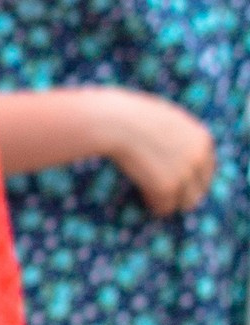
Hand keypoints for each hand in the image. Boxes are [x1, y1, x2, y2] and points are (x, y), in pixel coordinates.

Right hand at [96, 88, 217, 215]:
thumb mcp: (167, 121)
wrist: (117, 123)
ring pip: (184, 203)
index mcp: (202, 140)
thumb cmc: (132, 117)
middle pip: (199, 190)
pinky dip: (152, 204)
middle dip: (181, 194)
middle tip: (162, 194)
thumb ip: (179, 138)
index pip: (206, 170)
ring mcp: (184, 173)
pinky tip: (141, 194)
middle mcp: (199, 158)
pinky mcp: (167, 187)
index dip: (190, 179)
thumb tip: (175, 156)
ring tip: (150, 196)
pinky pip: (164, 207)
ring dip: (169, 202)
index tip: (175, 184)